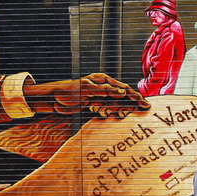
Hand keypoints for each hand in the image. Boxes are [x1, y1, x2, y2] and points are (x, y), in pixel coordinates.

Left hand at [23, 73, 149, 117]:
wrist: (51, 100)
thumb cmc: (66, 91)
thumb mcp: (86, 90)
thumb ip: (104, 91)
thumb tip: (122, 91)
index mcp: (102, 80)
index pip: (123, 88)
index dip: (135, 96)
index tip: (145, 104)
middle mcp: (102, 87)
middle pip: (121, 96)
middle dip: (126, 105)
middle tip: (128, 113)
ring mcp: (98, 96)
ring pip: (114, 104)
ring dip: (114, 110)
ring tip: (105, 113)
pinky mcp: (93, 104)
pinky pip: (106, 109)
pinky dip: (107, 114)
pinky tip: (102, 115)